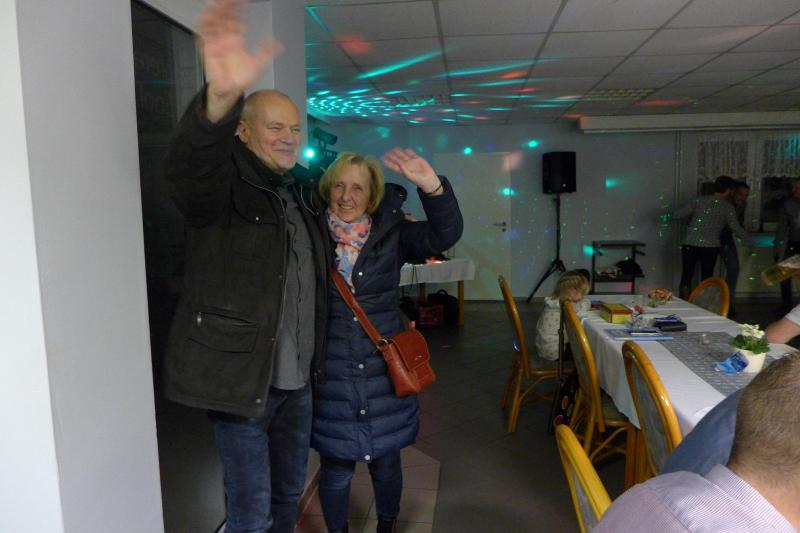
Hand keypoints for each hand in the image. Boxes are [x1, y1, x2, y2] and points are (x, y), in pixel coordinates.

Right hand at [199, 0, 282, 115]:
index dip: (239, 9)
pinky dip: (204, 25)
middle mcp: (225, 39)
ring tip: (217, 3)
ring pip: (213, 23)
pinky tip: (206, 17)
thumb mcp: (258, 64)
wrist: (230, 91)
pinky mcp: (208, 49)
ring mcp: (216, 43)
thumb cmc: (241, 78)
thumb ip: (267, 52)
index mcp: (236, 40)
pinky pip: (204, 35)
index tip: (242, 0)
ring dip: (215, 13)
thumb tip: (278, 44)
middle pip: (224, 18)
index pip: (237, 20)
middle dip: (226, 7)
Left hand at [381, 148, 440, 194]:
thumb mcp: (411, 177)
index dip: (387, 162)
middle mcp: (406, 166)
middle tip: (386, 152)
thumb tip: (400, 165)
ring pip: (403, 156)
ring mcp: (411, 162)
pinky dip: (409, 151)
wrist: (428, 179)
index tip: (382, 158)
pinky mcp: (417, 159)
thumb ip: (405, 171)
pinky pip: (412, 154)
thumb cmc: (419, 180)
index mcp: (402, 171)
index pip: (393, 166)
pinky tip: (405, 149)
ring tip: (394, 148)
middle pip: (397, 160)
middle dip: (391, 156)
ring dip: (398, 152)